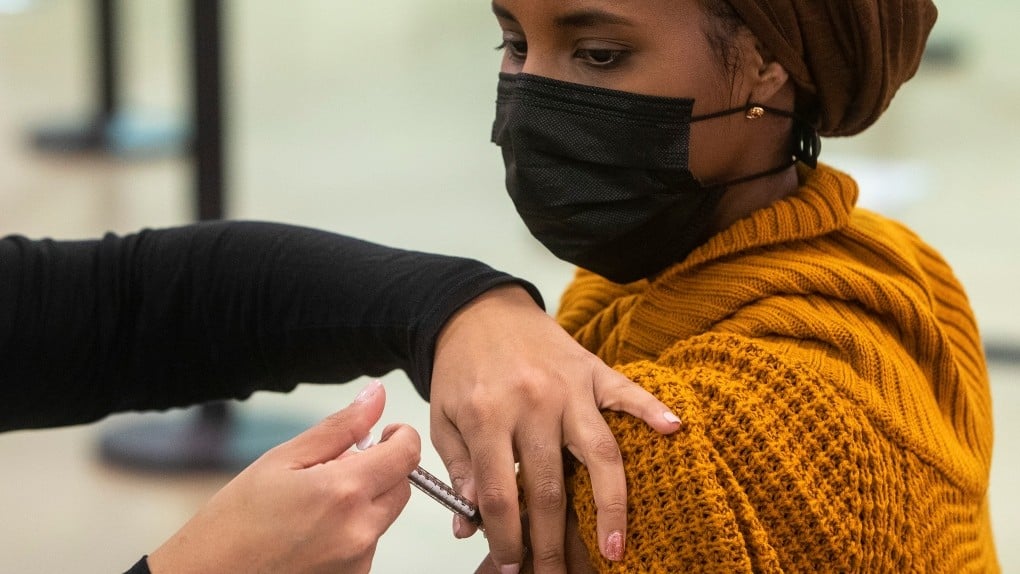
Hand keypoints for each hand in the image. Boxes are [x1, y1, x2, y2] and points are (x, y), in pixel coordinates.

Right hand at [147, 380, 419, 573]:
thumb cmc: (233, 524)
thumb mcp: (281, 460)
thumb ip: (339, 427)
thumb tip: (375, 396)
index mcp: (344, 492)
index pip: (408, 453)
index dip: (400, 436)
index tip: (383, 433)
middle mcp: (360, 531)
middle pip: (402, 486)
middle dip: (380, 469)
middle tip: (335, 468)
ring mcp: (358, 561)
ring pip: (384, 515)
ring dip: (363, 502)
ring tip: (311, 508)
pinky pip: (367, 544)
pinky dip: (351, 531)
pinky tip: (311, 533)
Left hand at [430, 285, 680, 573]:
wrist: (478, 309)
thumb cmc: (462, 368)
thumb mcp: (443, 418)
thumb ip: (459, 470)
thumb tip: (470, 523)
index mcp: (488, 416)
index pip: (501, 494)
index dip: (505, 539)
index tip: (509, 568)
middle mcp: (532, 402)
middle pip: (551, 487)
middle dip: (552, 542)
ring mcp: (568, 386)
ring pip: (598, 452)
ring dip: (609, 505)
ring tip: (615, 546)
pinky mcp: (592, 369)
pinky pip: (627, 392)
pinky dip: (651, 410)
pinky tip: (675, 431)